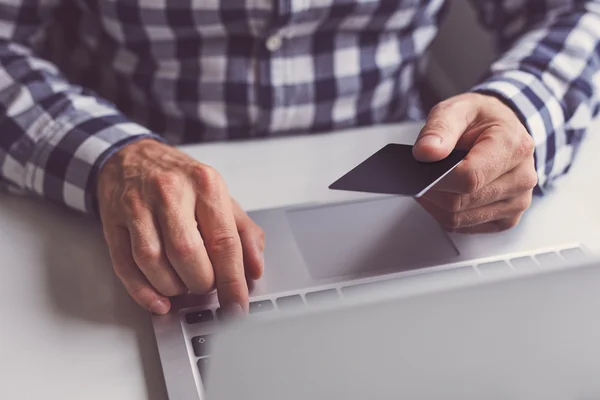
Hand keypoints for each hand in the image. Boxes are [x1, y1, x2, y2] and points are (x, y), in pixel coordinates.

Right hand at [97, 139, 264, 314]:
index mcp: (205, 184)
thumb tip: (254, 268)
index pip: (223, 241)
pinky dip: (143, 292)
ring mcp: (137, 206)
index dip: (233, 281)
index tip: (238, 305)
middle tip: (207, 286)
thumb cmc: (180, 180)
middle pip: (187, 254)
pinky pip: (126, 266)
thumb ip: (243, 231)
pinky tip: (159, 301)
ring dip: (173, 288)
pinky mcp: (113, 222)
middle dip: (201, 283)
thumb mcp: (219, 195)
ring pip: (153, 262)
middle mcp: (170, 192)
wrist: (131, 156)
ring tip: (184, 286)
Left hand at [413, 93, 537, 232]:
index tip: (419, 170)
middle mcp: (522, 178)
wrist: (501, 128)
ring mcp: (517, 202)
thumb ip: (439, 128)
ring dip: (435, 204)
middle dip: (432, 191)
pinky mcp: (506, 219)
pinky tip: (443, 195)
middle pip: (461, 202)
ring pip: (458, 219)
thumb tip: (425, 153)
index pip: (470, 177)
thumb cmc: (481, 119)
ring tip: (430, 182)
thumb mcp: (457, 109)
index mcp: (514, 147)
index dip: (438, 179)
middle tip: (419, 175)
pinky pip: (463, 227)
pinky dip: (445, 214)